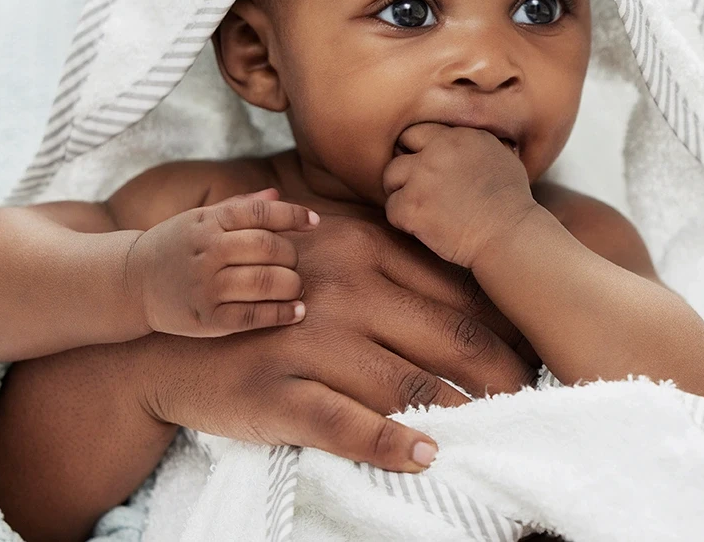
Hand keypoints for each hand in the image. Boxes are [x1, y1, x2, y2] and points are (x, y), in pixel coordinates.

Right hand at [125, 188, 318, 336]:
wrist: (131, 282)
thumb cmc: (176, 246)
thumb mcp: (200, 218)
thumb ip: (239, 206)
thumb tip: (277, 194)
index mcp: (209, 222)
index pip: (262, 212)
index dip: (294, 215)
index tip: (313, 223)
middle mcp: (208, 251)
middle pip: (270, 248)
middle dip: (292, 256)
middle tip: (293, 263)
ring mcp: (206, 286)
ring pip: (266, 282)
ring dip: (292, 285)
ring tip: (295, 287)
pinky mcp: (207, 319)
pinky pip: (254, 316)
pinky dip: (282, 314)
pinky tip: (296, 312)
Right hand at [140, 214, 537, 467]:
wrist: (170, 337)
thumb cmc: (269, 300)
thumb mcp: (328, 260)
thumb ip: (391, 268)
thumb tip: (476, 298)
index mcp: (362, 249)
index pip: (456, 293)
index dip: (504, 329)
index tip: (533, 355)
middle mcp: (343, 288)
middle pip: (450, 339)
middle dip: (502, 375)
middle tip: (533, 400)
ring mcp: (309, 340)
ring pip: (409, 383)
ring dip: (463, 413)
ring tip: (499, 432)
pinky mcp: (278, 391)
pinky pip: (345, 423)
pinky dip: (390, 443)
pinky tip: (426, 455)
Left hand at [383, 122, 537, 267]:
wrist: (509, 236)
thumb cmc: (512, 203)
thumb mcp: (502, 156)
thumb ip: (476, 143)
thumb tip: (464, 142)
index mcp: (460, 135)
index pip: (419, 131)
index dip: (419, 150)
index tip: (427, 169)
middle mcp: (438, 150)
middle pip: (400, 149)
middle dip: (405, 168)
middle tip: (418, 189)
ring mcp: (422, 177)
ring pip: (390, 177)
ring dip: (401, 193)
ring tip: (422, 209)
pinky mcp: (412, 206)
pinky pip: (391, 209)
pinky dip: (403, 221)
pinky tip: (424, 228)